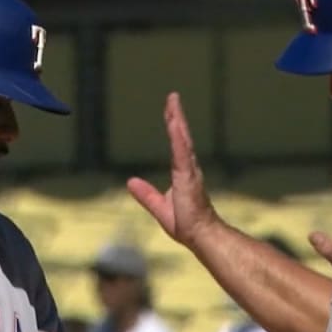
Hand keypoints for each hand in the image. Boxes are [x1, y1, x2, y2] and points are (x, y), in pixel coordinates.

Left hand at [127, 92, 221, 248]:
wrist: (200, 235)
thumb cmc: (185, 223)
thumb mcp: (158, 206)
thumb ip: (146, 194)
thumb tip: (131, 182)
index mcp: (182, 173)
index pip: (176, 144)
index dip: (173, 126)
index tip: (170, 111)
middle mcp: (188, 168)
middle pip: (181, 136)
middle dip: (176, 115)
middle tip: (172, 96)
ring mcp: (189, 171)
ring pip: (183, 139)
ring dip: (178, 120)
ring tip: (173, 102)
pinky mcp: (188, 176)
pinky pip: (182, 152)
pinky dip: (178, 137)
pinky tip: (175, 123)